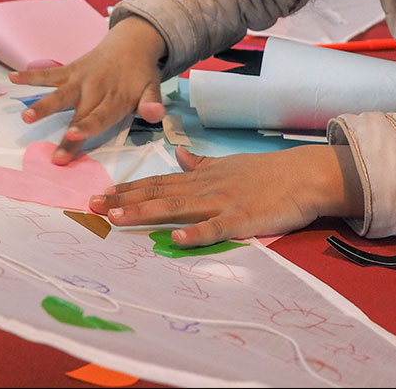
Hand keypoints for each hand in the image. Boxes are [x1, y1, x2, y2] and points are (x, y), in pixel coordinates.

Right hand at [9, 16, 166, 162]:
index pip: (102, 116)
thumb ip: (151, 103)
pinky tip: (13, 78)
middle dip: (68, 135)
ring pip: (60, 94)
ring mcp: (81, 79)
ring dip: (43, 105)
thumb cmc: (140, 75)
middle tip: (55, 156)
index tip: (75, 136)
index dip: (89, 126)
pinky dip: (31, 76)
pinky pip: (49, 74)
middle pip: (80, 114)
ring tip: (26, 118)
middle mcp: (96, 89)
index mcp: (116, 98)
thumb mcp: (152, 87)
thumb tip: (156, 114)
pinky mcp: (70, 70)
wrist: (131, 43)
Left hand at [89, 145, 364, 246]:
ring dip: (146, 212)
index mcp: (200, 177)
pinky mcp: (242, 219)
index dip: (128, 189)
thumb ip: (200, 164)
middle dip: (124, 200)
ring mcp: (222, 203)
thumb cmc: (266, 173)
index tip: (100, 194)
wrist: (303, 175)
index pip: (157, 182)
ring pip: (177, 208)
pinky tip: (177, 240)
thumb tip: (179, 155)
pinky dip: (196, 234)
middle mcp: (205, 188)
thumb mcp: (227, 164)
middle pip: (158, 194)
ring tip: (118, 218)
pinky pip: (216, 228)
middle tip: (92, 207)